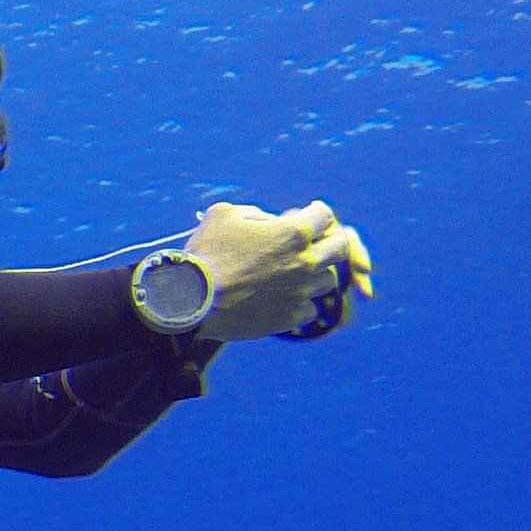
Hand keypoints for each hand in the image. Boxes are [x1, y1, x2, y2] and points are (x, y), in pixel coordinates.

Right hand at [182, 199, 373, 341]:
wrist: (190, 299)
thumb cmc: (205, 253)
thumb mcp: (225, 214)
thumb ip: (256, 214)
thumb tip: (270, 222)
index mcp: (294, 232)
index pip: (325, 215)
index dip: (315, 213)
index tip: (309, 216)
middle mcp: (305, 262)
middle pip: (339, 248)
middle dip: (329, 241)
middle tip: (315, 244)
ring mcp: (300, 292)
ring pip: (327, 281)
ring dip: (314, 274)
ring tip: (294, 274)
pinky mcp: (290, 317)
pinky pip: (310, 308)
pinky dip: (300, 302)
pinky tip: (283, 298)